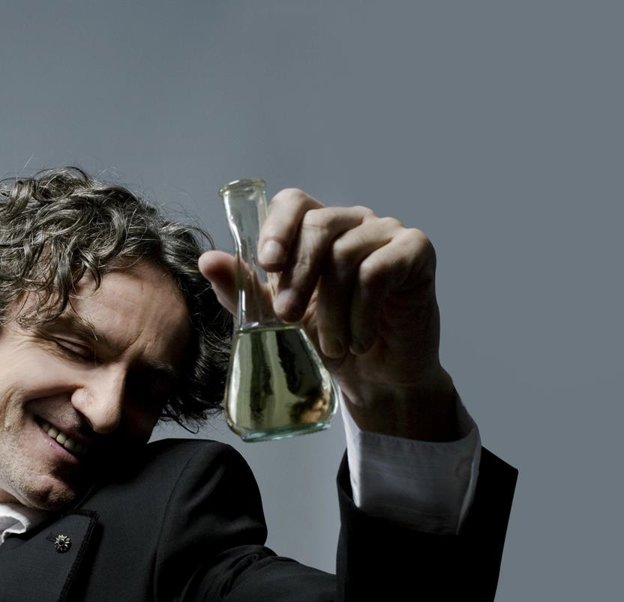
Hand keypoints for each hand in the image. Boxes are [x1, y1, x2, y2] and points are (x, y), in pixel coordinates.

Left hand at [199, 188, 457, 439]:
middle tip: (287, 317)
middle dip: (297, 274)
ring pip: (344, 254)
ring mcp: (387, 232)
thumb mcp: (277, 318)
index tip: (266, 265)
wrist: (377, 377)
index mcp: (318, 229)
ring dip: (331, 310)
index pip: (293, 202)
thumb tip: (206, 261)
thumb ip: (245, 289)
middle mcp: (354, 222)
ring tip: (332, 346)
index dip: (277, 227)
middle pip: (318, 223)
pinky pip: (378, 271)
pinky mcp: (417, 251)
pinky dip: (361, 313)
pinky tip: (360, 341)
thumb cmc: (330, 340)